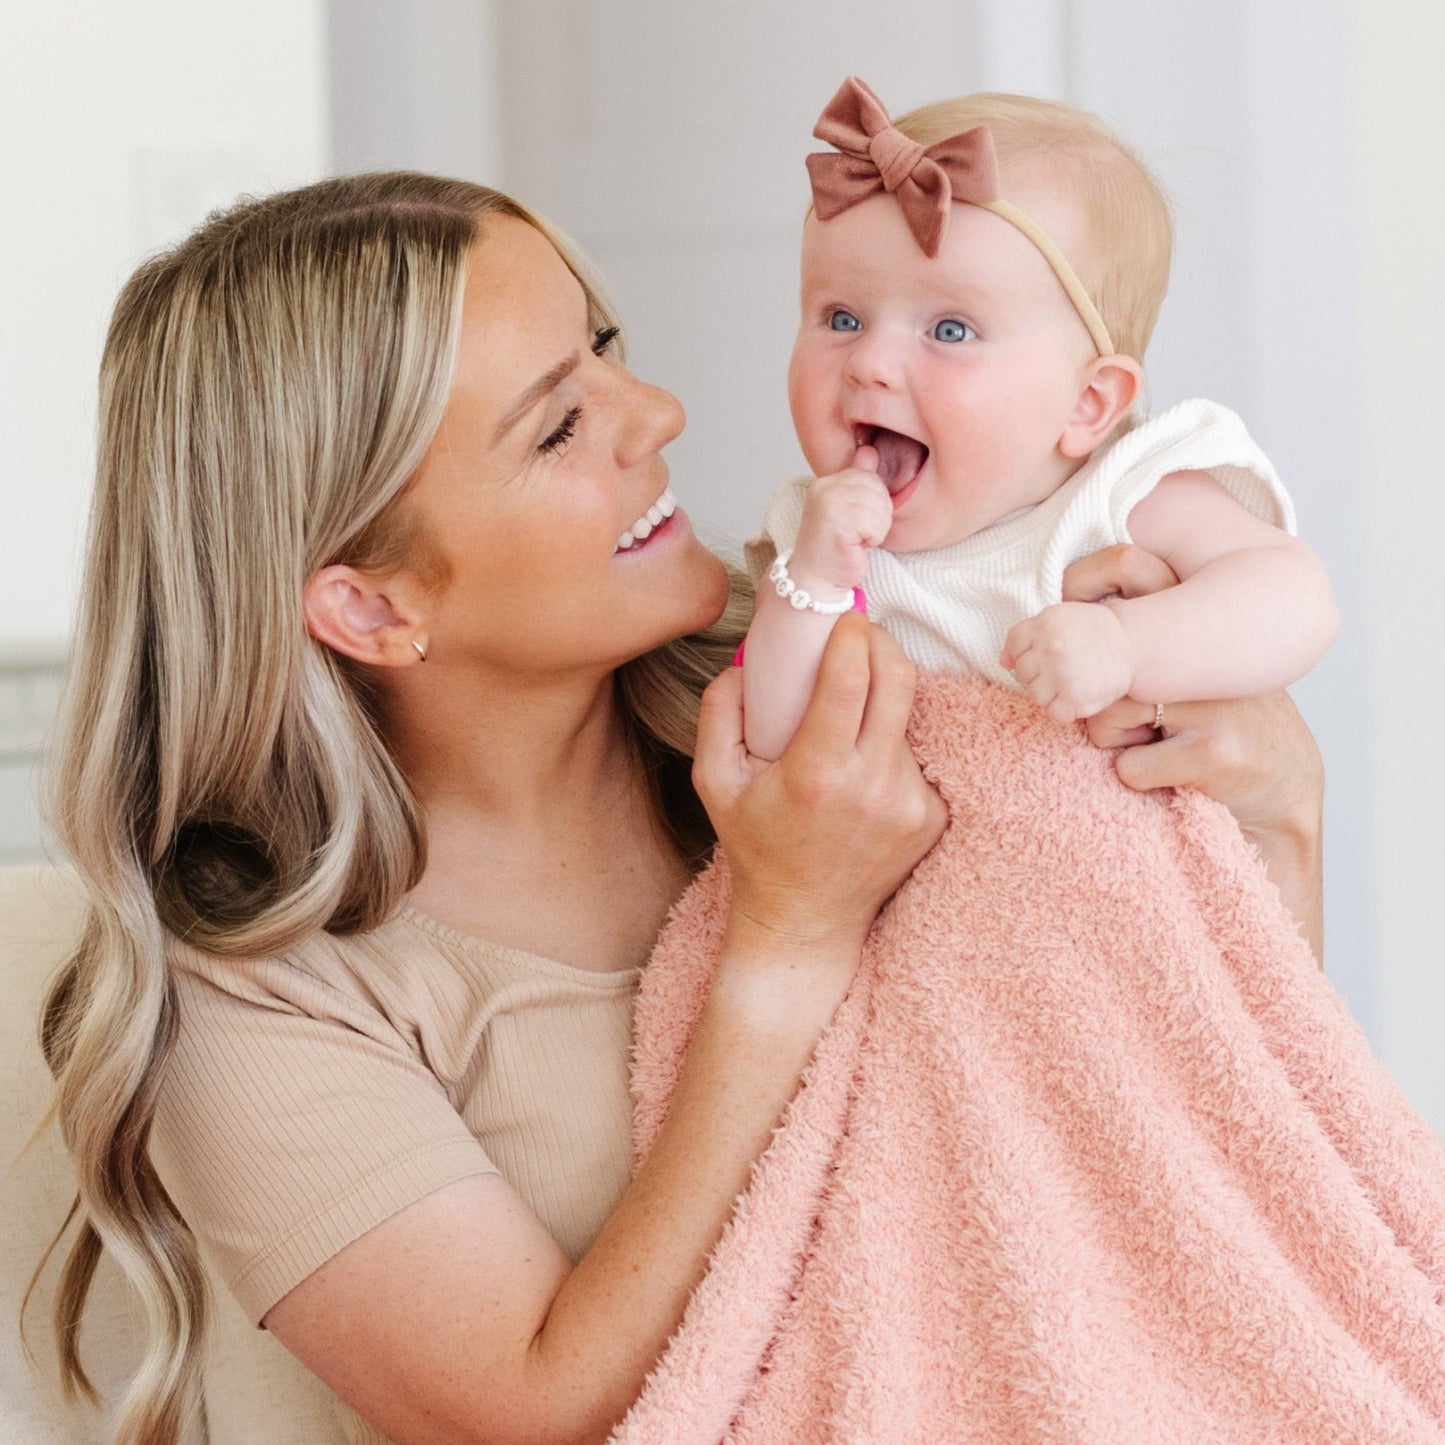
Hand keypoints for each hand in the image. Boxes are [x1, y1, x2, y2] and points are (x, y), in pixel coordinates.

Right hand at [694, 612, 945, 965]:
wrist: (806, 920)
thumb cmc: (757, 848)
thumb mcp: (714, 783)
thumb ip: (719, 715)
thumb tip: (747, 662)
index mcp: (817, 774)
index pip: (851, 681)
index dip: (852, 637)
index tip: (845, 617)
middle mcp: (872, 787)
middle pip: (899, 682)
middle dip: (882, 644)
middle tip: (861, 634)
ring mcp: (910, 804)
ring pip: (906, 718)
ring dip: (882, 700)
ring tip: (849, 713)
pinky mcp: (932, 816)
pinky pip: (915, 754)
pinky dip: (890, 744)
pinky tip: (862, 765)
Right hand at [789, 445, 892, 596]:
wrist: (814, 582)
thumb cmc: (833, 550)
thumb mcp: (846, 508)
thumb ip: (857, 479)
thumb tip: (869, 451)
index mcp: (826, 481)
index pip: (870, 476)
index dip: (872, 503)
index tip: (855, 521)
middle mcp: (825, 488)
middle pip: (878, 489)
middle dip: (877, 515)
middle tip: (857, 533)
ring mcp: (829, 504)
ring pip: (880, 507)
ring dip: (876, 529)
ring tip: (856, 540)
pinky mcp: (837, 523)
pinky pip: (876, 524)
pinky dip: (873, 539)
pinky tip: (856, 547)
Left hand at [1001, 601, 1133, 722]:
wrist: (1133, 645)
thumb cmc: (1094, 632)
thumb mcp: (1059, 618)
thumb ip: (1027, 634)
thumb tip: (1004, 662)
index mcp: (1045, 624)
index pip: (1014, 645)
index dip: (1026, 653)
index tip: (1045, 654)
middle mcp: (1051, 648)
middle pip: (1023, 672)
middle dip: (1039, 674)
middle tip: (1063, 669)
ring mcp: (1062, 674)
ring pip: (1035, 695)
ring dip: (1050, 694)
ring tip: (1070, 683)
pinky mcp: (1075, 698)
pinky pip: (1053, 713)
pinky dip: (1064, 710)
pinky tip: (1076, 697)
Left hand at [1064, 543, 1323, 959]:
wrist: (1285, 785)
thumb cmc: (1214, 719)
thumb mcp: (1184, 662)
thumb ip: (1135, 636)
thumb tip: (1024, 640)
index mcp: (1203, 610)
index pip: (1130, 562)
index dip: (1081, 582)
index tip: (1064, 613)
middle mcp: (1213, 645)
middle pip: (1100, 656)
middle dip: (1084, 691)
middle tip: (1100, 709)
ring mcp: (1215, 700)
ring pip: (1105, 717)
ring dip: (1114, 741)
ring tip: (1158, 741)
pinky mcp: (1214, 753)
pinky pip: (1128, 767)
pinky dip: (1136, 777)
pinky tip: (1176, 774)